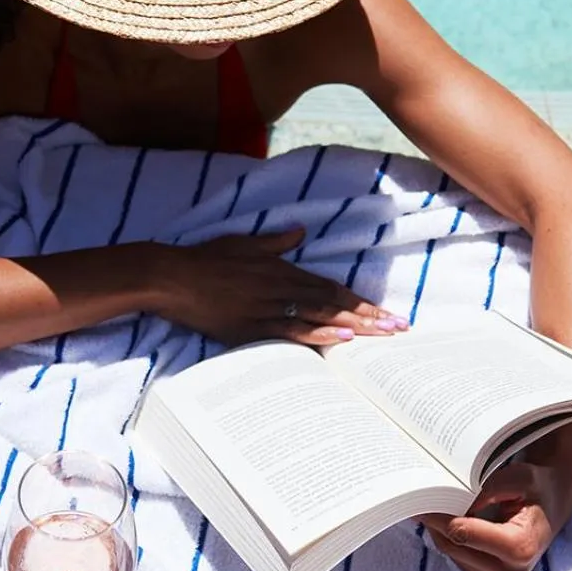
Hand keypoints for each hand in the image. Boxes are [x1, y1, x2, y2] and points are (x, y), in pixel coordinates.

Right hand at [153, 227, 408, 347]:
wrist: (172, 276)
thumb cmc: (206, 259)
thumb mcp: (244, 243)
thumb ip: (275, 241)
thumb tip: (299, 230)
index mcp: (281, 268)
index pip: (331, 287)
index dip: (361, 301)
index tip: (387, 312)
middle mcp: (281, 287)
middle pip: (334, 303)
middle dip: (370, 316)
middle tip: (400, 328)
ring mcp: (267, 307)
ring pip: (319, 317)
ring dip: (353, 326)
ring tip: (382, 336)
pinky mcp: (251, 326)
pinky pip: (291, 331)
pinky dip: (318, 335)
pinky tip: (340, 340)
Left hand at [415, 460, 571, 570]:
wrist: (553, 504)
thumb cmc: (537, 487)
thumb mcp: (518, 477)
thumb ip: (487, 488)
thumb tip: (451, 498)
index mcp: (520, 547)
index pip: (464, 533)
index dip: (438, 515)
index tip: (418, 498)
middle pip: (454, 545)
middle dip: (433, 521)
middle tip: (414, 497)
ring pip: (451, 554)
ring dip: (437, 530)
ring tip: (427, 504)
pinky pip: (458, 559)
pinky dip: (448, 539)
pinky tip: (442, 519)